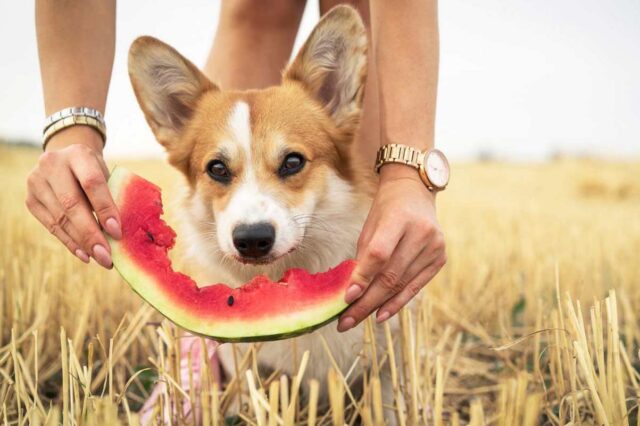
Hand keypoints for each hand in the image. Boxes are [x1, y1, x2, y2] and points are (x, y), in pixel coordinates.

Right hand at [25, 126, 120, 267]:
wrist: (65, 160)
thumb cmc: (94, 171)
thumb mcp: (106, 173)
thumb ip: (112, 196)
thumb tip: (120, 233)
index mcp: (78, 154)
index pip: (91, 183)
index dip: (105, 209)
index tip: (117, 232)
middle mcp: (52, 165)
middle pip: (72, 204)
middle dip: (91, 233)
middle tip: (107, 256)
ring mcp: (36, 182)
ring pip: (60, 218)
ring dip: (82, 243)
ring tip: (100, 258)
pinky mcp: (30, 200)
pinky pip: (51, 226)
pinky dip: (70, 242)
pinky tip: (84, 254)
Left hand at [337, 164, 445, 331]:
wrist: (415, 192)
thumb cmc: (386, 210)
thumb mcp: (370, 226)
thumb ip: (363, 256)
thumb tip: (350, 292)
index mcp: (400, 218)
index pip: (379, 254)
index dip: (362, 278)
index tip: (346, 298)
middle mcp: (422, 233)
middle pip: (391, 276)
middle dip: (365, 302)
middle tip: (345, 321)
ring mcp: (434, 247)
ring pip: (402, 285)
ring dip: (377, 306)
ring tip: (356, 320)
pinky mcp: (440, 259)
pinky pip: (415, 287)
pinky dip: (397, 303)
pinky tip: (380, 315)